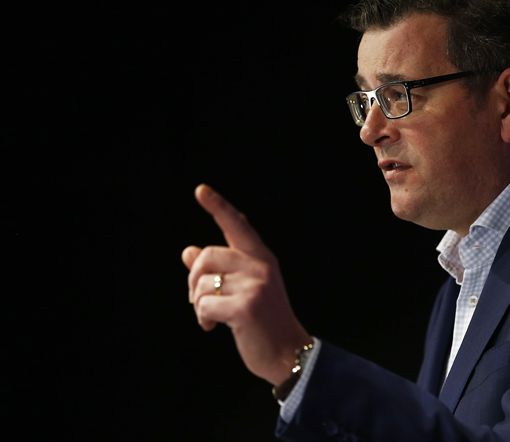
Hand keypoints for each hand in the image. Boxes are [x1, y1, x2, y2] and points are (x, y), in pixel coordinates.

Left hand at [182, 184, 310, 385]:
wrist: (287, 352)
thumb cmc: (263, 321)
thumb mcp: (243, 290)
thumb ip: (218, 270)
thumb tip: (188, 251)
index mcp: (262, 258)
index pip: (237, 225)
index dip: (218, 207)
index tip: (200, 190)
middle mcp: (261, 266)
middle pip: (207, 257)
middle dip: (193, 281)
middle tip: (198, 301)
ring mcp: (255, 285)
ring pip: (202, 284)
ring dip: (199, 305)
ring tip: (213, 317)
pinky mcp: (246, 307)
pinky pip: (204, 305)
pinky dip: (203, 318)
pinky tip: (214, 327)